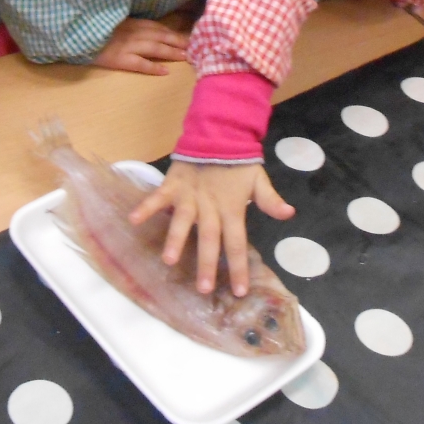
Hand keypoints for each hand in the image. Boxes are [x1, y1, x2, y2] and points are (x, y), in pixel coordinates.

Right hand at [93, 18, 188, 75]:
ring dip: (172, 52)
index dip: (173, 32)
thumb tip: (142, 30)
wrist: (75, 34)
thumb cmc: (91, 28)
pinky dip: (153, 67)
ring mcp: (126, 45)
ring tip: (186, 57)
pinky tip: (165, 71)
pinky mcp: (119, 58)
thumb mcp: (111, 21)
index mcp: (130, 22)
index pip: (157, 27)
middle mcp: (132, 32)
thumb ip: (125, 24)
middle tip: (195, 46)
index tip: (187, 36)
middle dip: (178, 41)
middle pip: (161, 36)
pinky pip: (139, 63)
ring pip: (154, 48)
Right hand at [130, 161, 294, 295]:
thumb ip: (270, 199)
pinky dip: (146, 207)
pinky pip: (158, 196)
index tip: (239, 291)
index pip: (237, 243)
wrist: (218, 131)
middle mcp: (210, 206)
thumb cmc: (238, 162)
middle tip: (203, 289)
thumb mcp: (258, 179)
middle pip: (209, 238)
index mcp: (232, 208)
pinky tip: (133, 220)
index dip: (238, 267)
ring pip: (183, 220)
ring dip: (176, 239)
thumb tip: (289, 214)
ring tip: (169, 260)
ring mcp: (190, 195)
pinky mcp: (173, 184)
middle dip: (206, 264)